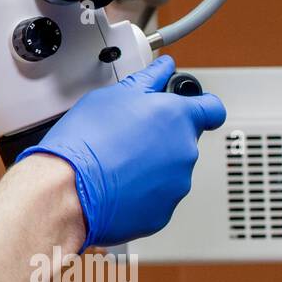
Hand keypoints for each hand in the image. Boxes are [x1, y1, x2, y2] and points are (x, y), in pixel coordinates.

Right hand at [15, 55, 225, 251]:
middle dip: (162, 139)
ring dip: (151, 166)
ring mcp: (177, 185)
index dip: (202, 107)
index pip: (212, 108)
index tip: (191, 109)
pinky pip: (157, 198)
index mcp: (177, 117)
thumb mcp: (112, 95)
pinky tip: (116, 185)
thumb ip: (147, 80)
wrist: (68, 189)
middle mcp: (185, 151)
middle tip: (129, 137)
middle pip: (184, 141)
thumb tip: (162, 68)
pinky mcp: (163, 212)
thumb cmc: (86, 142)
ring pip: (170, 171)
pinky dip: (141, 192)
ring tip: (116, 163)